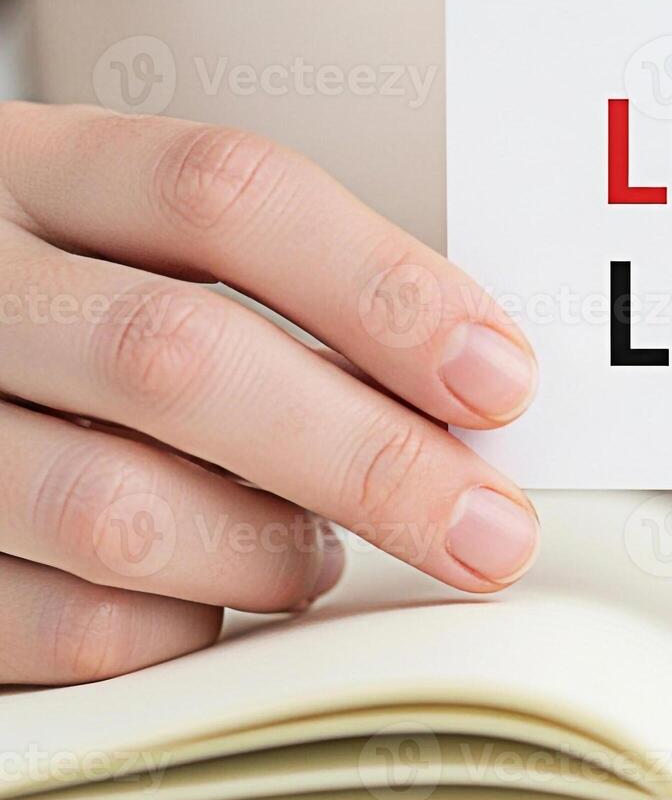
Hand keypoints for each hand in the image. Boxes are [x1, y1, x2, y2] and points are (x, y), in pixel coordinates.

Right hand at [0, 103, 540, 684]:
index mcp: (34, 172)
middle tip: (488, 530)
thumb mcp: (119, 246)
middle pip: (179, 360)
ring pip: (116, 511)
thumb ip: (265, 293)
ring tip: (316, 558)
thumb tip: (463, 396)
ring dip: (267, 553)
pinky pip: (68, 625)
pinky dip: (173, 627)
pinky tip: (202, 600)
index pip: (223, 194)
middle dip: (369, 459)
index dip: (381, 289)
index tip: (498, 379)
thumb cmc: (52, 312)